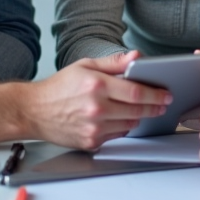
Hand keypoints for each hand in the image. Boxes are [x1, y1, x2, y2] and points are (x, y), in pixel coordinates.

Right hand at [25, 52, 171, 149]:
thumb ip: (114, 63)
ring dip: (138, 117)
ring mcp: (93, 128)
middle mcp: (96, 108)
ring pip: (129, 125)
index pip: (135, 92)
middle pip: (137, 111)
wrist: (34, 111)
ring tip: (139, 109)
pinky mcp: (90, 142)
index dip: (154, 94)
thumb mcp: (85, 66)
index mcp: (96, 86)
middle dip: (153, 107)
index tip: (165, 94)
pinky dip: (122, 127)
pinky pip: (116, 135)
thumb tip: (136, 57)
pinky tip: (119, 118)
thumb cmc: (59, 87)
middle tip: (162, 104)